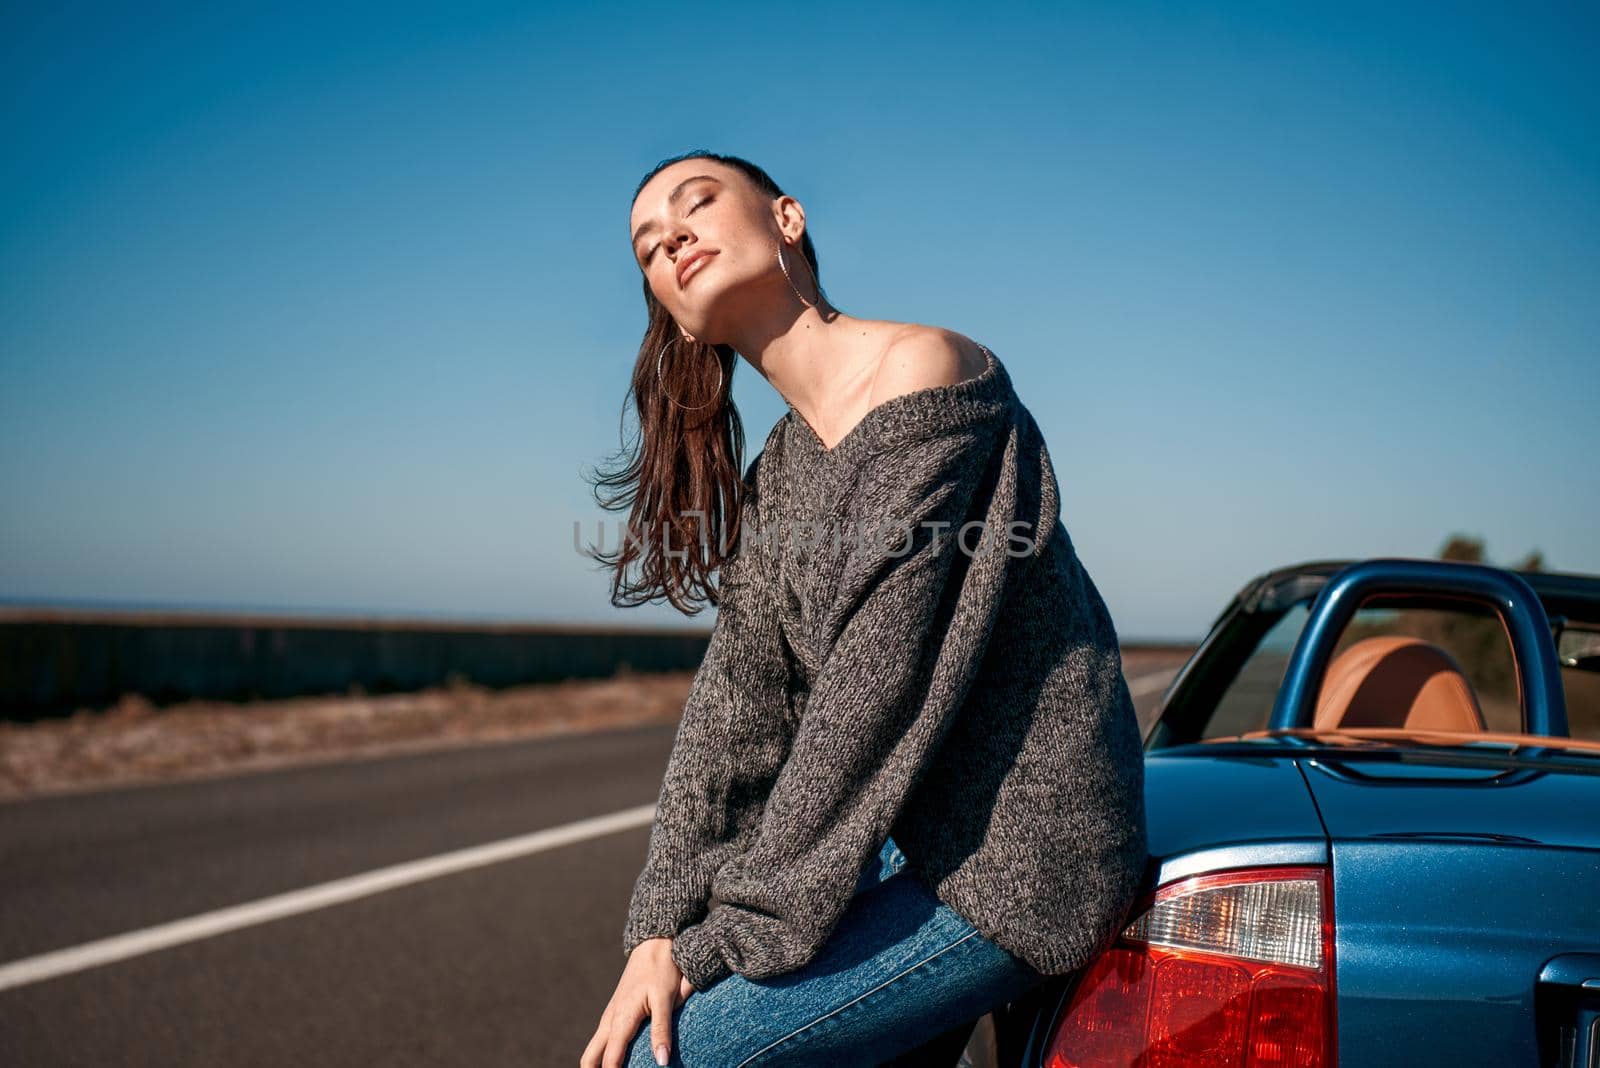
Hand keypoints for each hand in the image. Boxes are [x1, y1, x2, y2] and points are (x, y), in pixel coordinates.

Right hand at [581, 937, 695, 1067]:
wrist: (655, 942)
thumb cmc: (661, 969)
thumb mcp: (665, 999)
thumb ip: (662, 1030)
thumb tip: (661, 1061)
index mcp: (620, 1019)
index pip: (609, 1060)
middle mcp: (610, 1019)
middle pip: (590, 1058)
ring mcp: (610, 1015)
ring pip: (594, 1049)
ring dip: (597, 1065)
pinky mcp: (616, 1012)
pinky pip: (603, 1039)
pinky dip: (603, 1055)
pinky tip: (616, 1062)